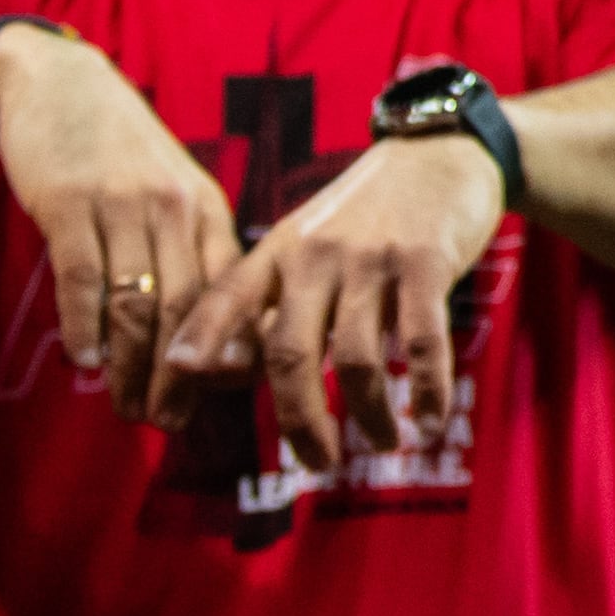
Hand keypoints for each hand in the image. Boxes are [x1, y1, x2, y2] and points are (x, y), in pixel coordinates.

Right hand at [0, 30, 238, 419]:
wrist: (59, 85)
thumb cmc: (121, 156)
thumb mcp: (173, 195)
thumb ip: (191, 254)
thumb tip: (212, 337)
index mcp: (207, 211)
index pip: (230, 293)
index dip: (227, 350)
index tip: (220, 401)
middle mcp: (175, 209)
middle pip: (187, 309)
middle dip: (180, 376)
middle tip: (167, 423)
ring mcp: (124, 206)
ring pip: (138, 302)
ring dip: (132, 366)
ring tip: (125, 408)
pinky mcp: (71, 203)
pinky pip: (83, 276)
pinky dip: (85, 325)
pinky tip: (86, 361)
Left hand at [162, 133, 507, 470]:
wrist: (439, 152)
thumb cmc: (369, 211)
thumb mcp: (310, 240)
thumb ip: (278, 298)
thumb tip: (239, 371)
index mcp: (280, 251)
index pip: (226, 297)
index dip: (198, 338)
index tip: (175, 377)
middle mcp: (317, 255)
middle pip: (290, 352)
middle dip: (300, 420)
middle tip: (315, 463)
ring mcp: (371, 259)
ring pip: (355, 358)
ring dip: (368, 415)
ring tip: (382, 442)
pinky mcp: (425, 262)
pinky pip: (422, 342)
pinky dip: (427, 390)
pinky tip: (430, 420)